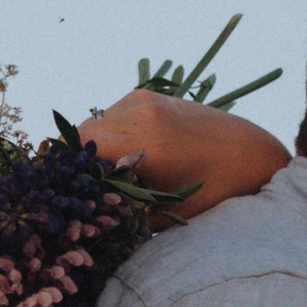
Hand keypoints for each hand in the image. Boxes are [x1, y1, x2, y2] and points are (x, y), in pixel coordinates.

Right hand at [76, 89, 288, 210]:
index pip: (78, 146)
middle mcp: (141, 112)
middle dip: (73, 160)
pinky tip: (123, 158)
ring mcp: (145, 99)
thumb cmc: (215, 192)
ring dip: (90, 147)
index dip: (59, 168)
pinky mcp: (149, 95)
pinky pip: (110, 115)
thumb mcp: (166, 212)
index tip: (54, 191)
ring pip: (93, 123)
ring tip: (102, 176)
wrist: (253, 154)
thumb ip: (121, 208)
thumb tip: (78, 209)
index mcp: (147, 142)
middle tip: (74, 189)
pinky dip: (107, 136)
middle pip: (80, 133)